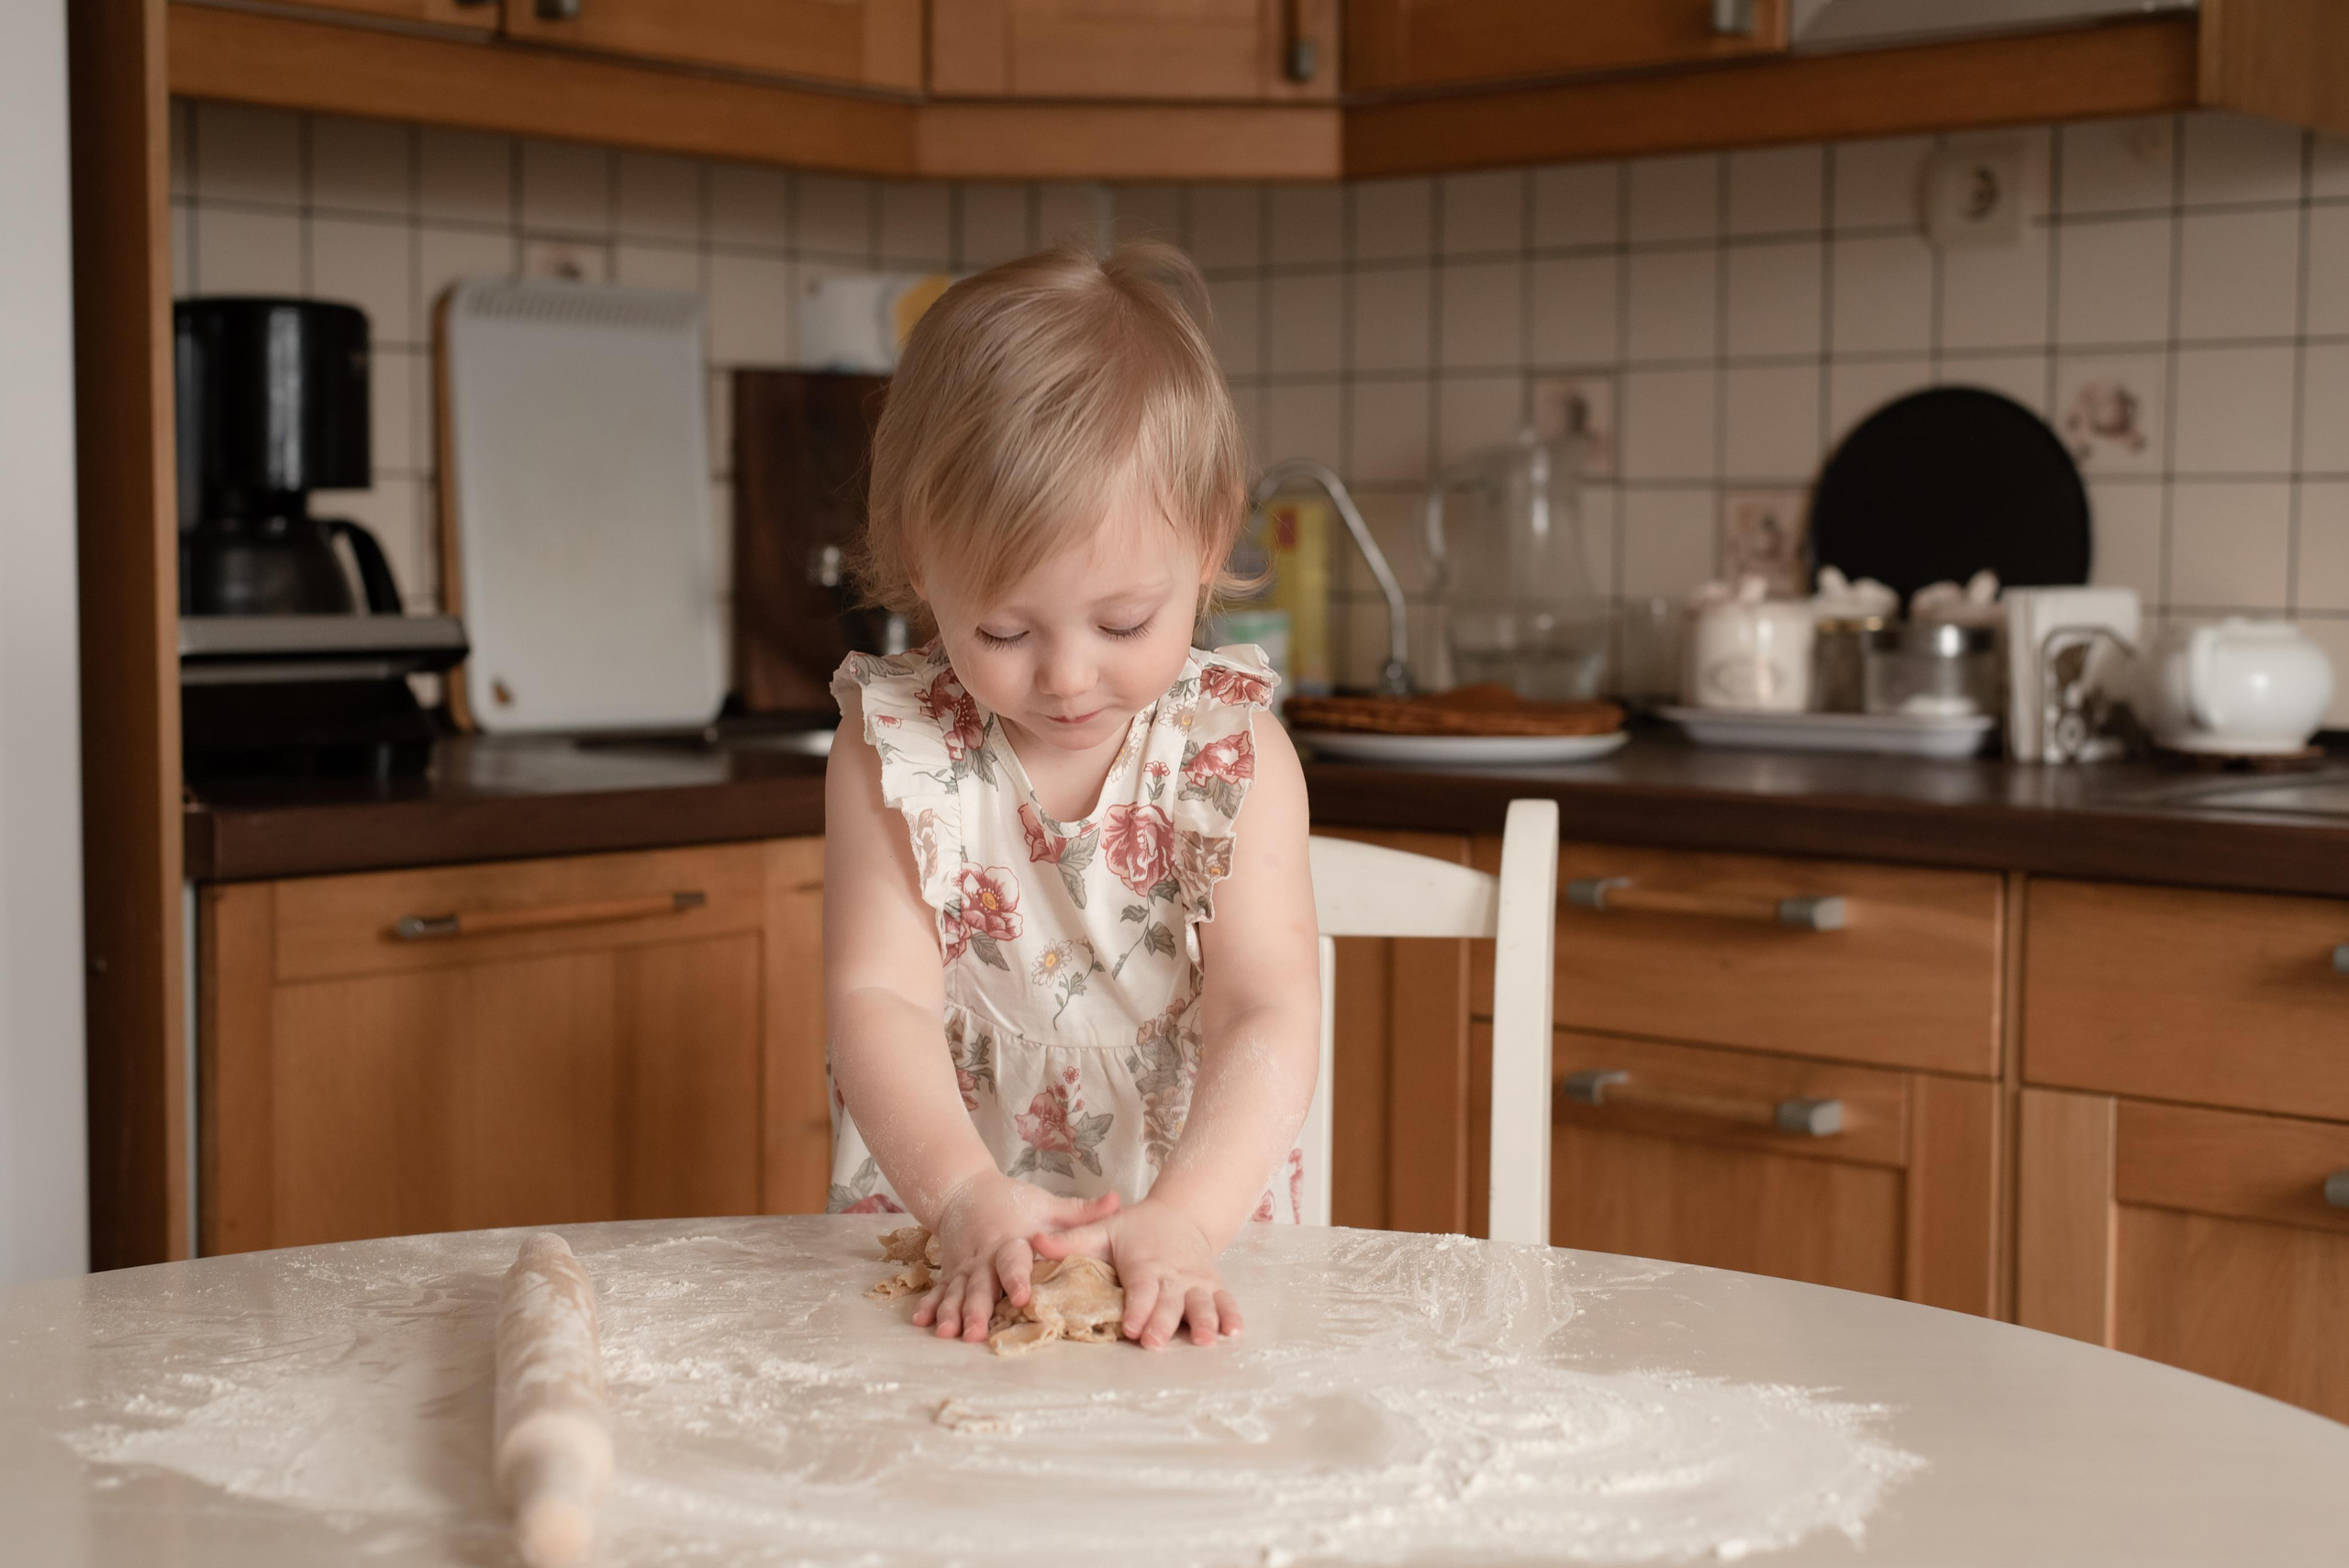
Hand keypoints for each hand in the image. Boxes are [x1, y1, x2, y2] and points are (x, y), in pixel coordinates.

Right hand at [915, 1175, 1118, 1343]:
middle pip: (979, 1285)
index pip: (1014, 1261)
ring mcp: (963, 1267)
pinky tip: (921, 1322)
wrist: (966, 1191)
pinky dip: (930, 1305)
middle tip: (974, 1333)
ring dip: (951, 1313)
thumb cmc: (1014, 1202)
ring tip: (947, 1334)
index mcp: (1009, 1241)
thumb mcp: (1047, 1205)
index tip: (1022, 1296)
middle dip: (976, 1309)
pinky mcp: (950, 1273)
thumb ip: (1081, 1212)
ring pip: (956, 1292)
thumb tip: (1118, 1200)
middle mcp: (983, 1257)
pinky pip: (939, 1290)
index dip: (1017, 1278)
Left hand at [1032, 1199, 1240, 1348]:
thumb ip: (1071, 1241)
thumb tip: (1035, 1243)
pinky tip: (1234, 1332)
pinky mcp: (1212, 1286)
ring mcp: (1195, 1282)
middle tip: (1155, 1341)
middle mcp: (1173, 1275)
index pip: (1140, 1289)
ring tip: (1204, 1340)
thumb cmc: (1136, 1229)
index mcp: (1145, 1264)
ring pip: (1202, 1303)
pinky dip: (1231, 1315)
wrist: (1179, 1215)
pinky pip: (1225, 1301)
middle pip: (1170, 1301)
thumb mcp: (1103, 1230)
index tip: (1129, 1326)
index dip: (1136, 1307)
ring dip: (1204, 1321)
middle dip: (1163, 1321)